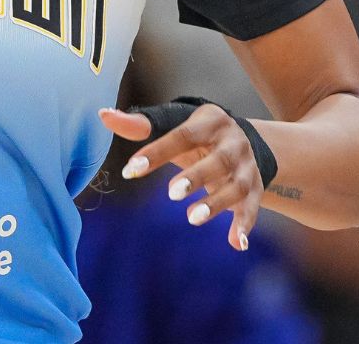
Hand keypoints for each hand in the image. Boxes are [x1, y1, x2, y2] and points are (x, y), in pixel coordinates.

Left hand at [100, 103, 262, 249]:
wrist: (241, 139)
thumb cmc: (195, 133)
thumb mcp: (173, 124)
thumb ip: (140, 124)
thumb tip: (103, 116)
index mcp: (210, 121)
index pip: (184, 135)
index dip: (158, 151)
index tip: (130, 170)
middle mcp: (234, 142)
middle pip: (219, 160)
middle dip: (197, 177)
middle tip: (170, 194)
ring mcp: (247, 166)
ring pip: (236, 186)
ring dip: (217, 203)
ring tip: (191, 219)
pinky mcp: (255, 188)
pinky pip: (251, 208)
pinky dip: (244, 225)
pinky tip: (236, 244)